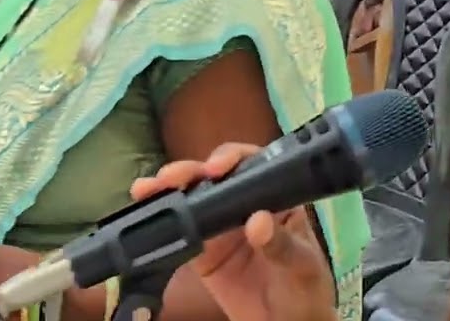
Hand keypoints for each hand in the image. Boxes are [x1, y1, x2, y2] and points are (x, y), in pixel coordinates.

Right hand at [130, 144, 337, 320]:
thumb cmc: (306, 290)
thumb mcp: (303, 267)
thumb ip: (282, 245)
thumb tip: (258, 221)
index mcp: (274, 197)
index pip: (252, 165)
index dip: (231, 158)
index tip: (215, 169)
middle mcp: (243, 203)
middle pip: (213, 176)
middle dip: (188, 170)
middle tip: (170, 177)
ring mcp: (220, 226)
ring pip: (191, 198)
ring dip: (166, 188)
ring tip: (145, 189)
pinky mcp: (201, 251)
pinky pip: (180, 232)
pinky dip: (160, 220)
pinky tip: (144, 209)